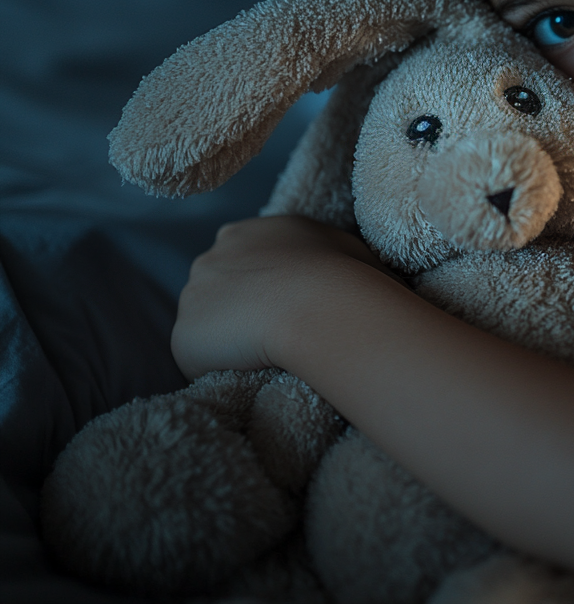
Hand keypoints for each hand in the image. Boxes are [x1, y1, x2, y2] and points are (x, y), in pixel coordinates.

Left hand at [173, 215, 397, 377]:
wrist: (316, 305)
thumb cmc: (344, 276)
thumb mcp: (348, 249)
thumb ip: (333, 255)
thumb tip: (360, 272)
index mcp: (247, 234)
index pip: (243, 261)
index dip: (262, 287)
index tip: (285, 307)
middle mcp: (211, 257)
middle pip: (216, 293)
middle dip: (239, 313)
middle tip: (275, 335)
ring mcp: (191, 297)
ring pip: (207, 328)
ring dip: (229, 342)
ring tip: (266, 356)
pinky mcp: (183, 338)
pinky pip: (201, 361)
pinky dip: (222, 369)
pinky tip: (252, 369)